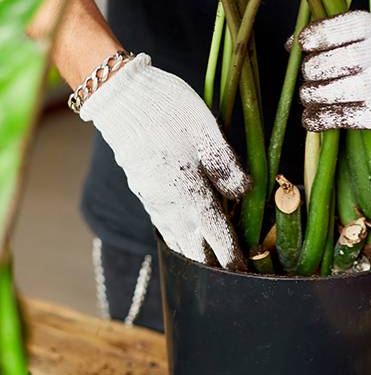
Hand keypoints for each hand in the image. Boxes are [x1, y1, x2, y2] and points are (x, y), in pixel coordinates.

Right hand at [80, 54, 249, 268]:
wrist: (120, 98)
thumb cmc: (168, 112)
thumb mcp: (208, 134)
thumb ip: (228, 168)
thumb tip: (244, 194)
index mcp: (191, 195)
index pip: (218, 239)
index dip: (233, 259)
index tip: (245, 274)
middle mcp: (170, 206)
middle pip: (195, 251)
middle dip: (212, 266)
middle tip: (231, 277)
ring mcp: (153, 201)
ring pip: (177, 240)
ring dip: (194, 255)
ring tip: (210, 264)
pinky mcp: (144, 191)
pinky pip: (165, 226)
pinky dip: (179, 238)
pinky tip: (185, 236)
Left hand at [297, 10, 370, 130]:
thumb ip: (336, 33)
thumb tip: (290, 45)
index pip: (339, 28)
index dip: (314, 37)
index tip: (303, 45)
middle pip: (330, 62)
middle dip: (311, 70)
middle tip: (311, 74)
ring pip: (330, 91)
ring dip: (311, 95)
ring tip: (310, 95)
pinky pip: (340, 118)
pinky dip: (318, 119)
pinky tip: (311, 118)